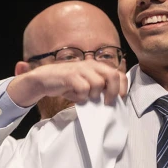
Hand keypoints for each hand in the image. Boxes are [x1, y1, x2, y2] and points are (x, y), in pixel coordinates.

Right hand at [7, 60, 127, 107]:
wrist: (44, 79)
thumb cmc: (68, 84)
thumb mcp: (86, 84)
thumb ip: (99, 88)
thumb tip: (113, 100)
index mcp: (97, 67)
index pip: (118, 74)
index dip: (122, 87)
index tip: (120, 98)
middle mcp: (91, 65)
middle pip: (112, 75)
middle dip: (112, 91)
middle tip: (107, 102)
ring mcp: (81, 69)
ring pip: (98, 83)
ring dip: (93, 95)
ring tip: (84, 97)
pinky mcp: (70, 75)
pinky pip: (83, 88)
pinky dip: (81, 96)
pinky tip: (75, 96)